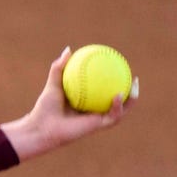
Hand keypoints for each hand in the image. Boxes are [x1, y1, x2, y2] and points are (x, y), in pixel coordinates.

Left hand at [0, 47, 135, 160]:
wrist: (42, 127)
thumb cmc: (46, 107)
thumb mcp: (53, 84)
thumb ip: (59, 68)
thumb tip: (69, 49)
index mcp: (87, 101)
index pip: (104, 90)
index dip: (114, 81)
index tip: (120, 68)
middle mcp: (94, 110)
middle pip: (118, 101)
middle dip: (130, 91)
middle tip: (133, 77)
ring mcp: (97, 119)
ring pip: (121, 110)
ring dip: (131, 99)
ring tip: (133, 85)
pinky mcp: (98, 126)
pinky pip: (113, 115)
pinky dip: (118, 106)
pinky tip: (118, 94)